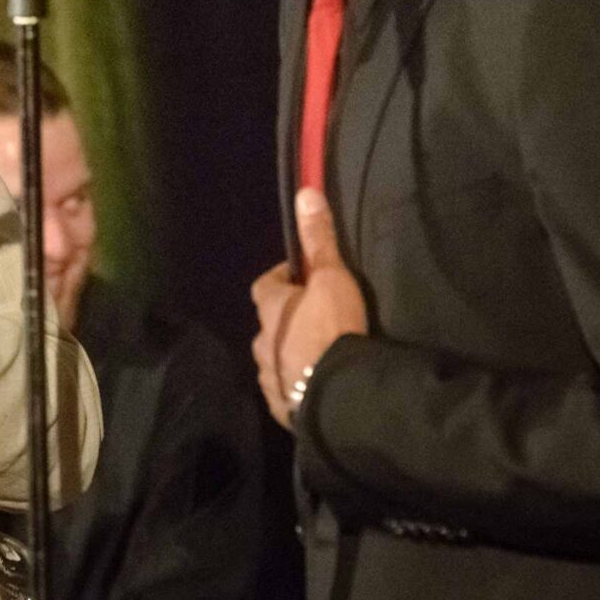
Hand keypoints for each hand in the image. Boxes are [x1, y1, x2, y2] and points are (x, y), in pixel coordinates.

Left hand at [250, 189, 370, 428]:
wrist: (338, 393)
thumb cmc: (332, 327)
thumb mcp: (331, 277)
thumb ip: (319, 239)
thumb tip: (304, 191)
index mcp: (270, 310)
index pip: (264, 286)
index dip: (282, 281)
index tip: (301, 280)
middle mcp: (261, 343)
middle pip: (268, 326)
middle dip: (286, 321)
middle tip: (315, 320)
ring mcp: (269, 377)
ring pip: (274, 360)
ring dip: (289, 355)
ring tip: (317, 356)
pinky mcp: (281, 408)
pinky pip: (284, 392)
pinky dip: (296, 387)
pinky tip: (315, 389)